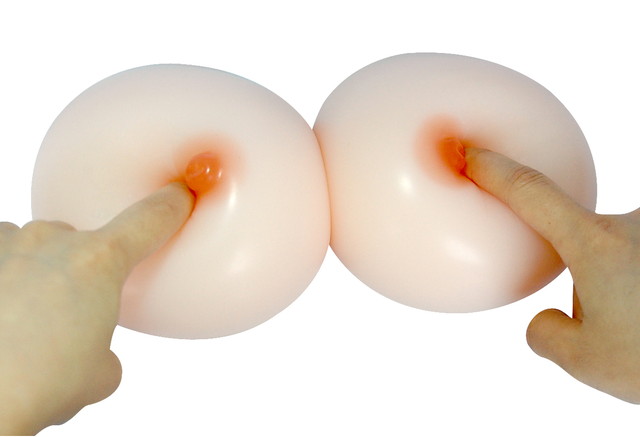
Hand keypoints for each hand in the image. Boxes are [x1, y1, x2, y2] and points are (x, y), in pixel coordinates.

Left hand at [0, 182, 193, 434]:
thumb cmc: (36, 383)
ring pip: (31, 249)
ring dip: (33, 274)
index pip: (149, 220)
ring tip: (21, 321)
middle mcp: (52, 241)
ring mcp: (6, 244)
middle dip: (77, 272)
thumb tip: (93, 355)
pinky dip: (1, 280)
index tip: (179, 196)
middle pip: (79, 242)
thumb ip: (105, 351)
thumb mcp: (98, 375)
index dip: (170, 206)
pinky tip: (1, 314)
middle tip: (66, 317)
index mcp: (99, 262)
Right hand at [464, 147, 639, 402]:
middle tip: (617, 330)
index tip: (467, 152)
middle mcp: (633, 226)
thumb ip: (548, 334)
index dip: (493, 169)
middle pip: (584, 243)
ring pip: (621, 259)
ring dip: (628, 294)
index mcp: (598, 245)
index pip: (530, 192)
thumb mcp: (587, 363)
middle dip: (592, 286)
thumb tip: (543, 322)